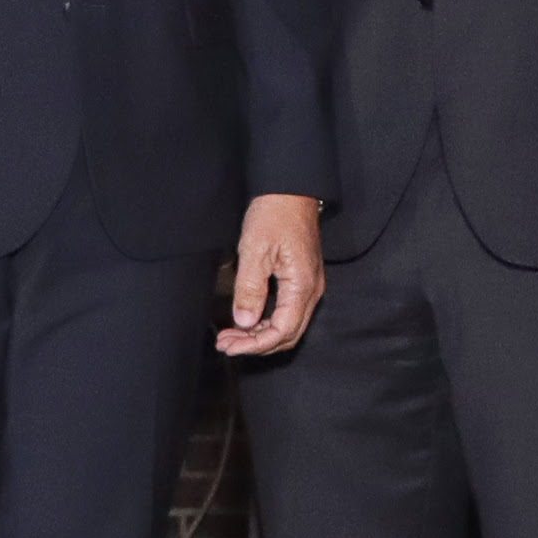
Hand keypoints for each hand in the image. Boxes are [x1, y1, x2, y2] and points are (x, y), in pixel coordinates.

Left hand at [218, 192, 325, 357]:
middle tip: (226, 344)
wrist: (290, 192)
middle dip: (255, 344)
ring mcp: (307, 286)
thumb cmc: (274, 215)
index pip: (282, 331)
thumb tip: (244, 321)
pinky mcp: (300, 281)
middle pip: (287, 334)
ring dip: (259, 335)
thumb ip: (250, 288)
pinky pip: (285, 312)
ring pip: (286, 325)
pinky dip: (265, 321)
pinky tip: (245, 321)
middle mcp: (310, 291)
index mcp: (302, 286)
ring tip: (230, 336)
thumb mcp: (255, 250)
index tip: (230, 346)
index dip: (255, 344)